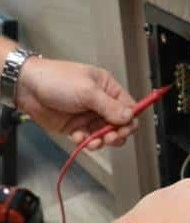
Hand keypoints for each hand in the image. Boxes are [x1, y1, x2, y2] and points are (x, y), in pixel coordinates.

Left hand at [16, 57, 137, 149]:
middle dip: (117, 133)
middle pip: (120, 125)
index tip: (125, 129)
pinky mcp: (77, 128)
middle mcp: (101, 104)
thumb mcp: (88, 91)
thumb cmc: (56, 80)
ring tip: (95, 141)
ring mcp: (89, 116)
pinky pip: (89, 140)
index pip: (129, 108)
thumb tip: (130, 117)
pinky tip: (78, 137)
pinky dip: (86, 142)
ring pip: (106, 135)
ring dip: (102, 141)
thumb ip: (110, 106)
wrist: (27, 87)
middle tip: (110, 137)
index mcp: (108, 89)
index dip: (130, 120)